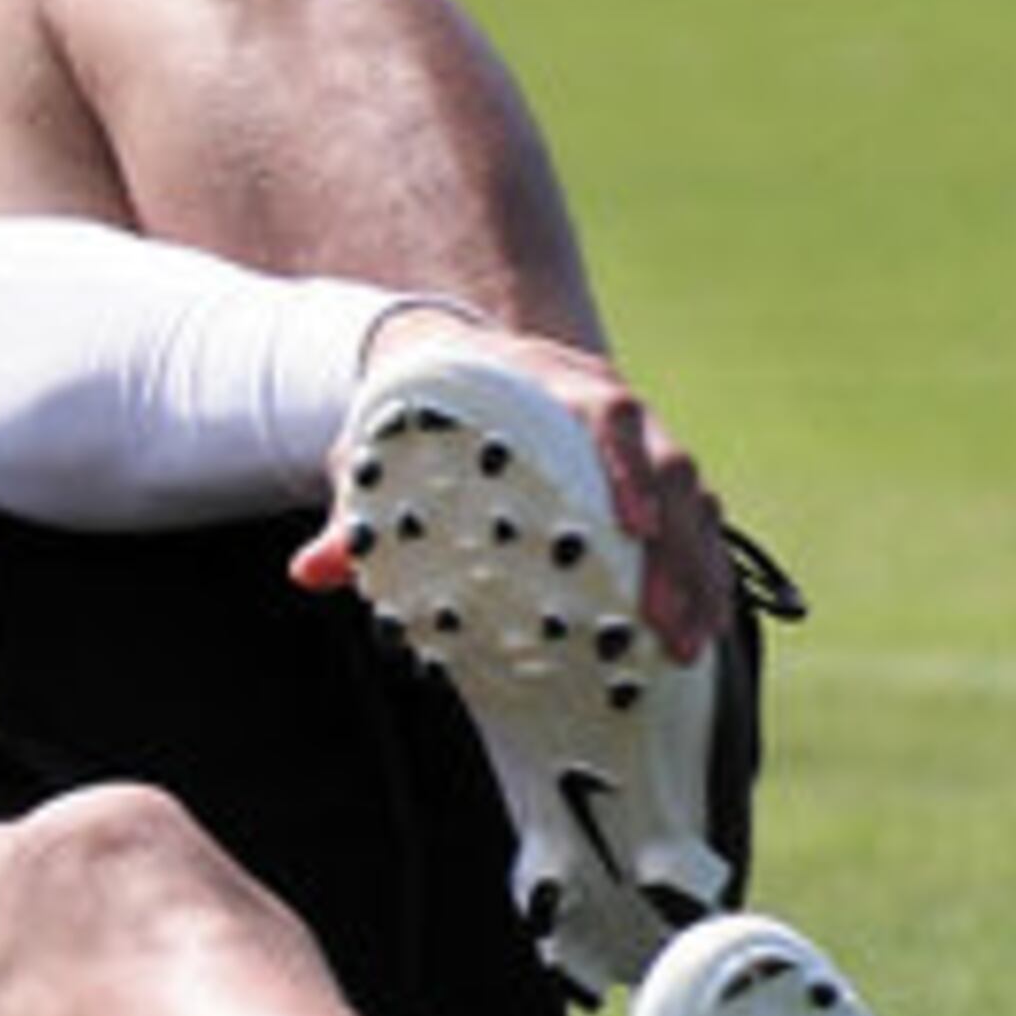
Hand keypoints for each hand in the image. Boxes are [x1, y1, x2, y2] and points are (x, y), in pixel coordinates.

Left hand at [292, 310, 736, 660]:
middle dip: (674, 550)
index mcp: (547, 384)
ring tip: (690, 645)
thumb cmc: (418, 420)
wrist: (447, 370)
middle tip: (665, 624)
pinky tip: (702, 631)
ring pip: (695, 501)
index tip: (630, 528)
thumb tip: (309, 571)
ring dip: (699, 572)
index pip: (607, 413)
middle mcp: (608, 406)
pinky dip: (705, 573)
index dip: (626, 468)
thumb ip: (355, 512)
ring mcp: (641, 441)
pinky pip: (699, 522)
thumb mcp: (383, 455)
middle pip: (669, 467)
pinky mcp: (653, 480)